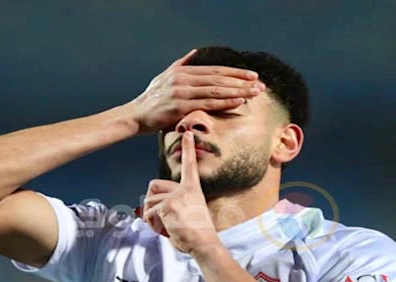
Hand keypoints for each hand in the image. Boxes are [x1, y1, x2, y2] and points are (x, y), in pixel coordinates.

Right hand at [126, 49, 264, 134]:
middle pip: (219, 79)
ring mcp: (182, 92)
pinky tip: (238, 102)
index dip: (235, 72)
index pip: (215, 70)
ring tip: (254, 93)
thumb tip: (194, 51)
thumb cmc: (150, 99)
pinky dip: (225, 102)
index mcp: (183, 72)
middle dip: (242, 82)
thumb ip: (181, 63)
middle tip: (260, 85)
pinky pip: (207, 104)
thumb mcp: (164, 76)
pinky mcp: (180, 107)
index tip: (252, 75)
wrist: (135, 115)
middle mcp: (183, 79)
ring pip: (216, 90)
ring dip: (237, 91)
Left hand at [142, 132, 221, 254]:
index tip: (188, 133)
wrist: (204, 243)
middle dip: (150, 200)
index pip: (189, 165)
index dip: (188, 149)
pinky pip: (148, 214)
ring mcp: (175, 197)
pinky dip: (152, 224)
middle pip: (153, 185)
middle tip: (162, 215)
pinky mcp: (168, 206)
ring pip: (148, 202)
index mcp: (192, 189)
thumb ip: (176, 202)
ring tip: (168, 226)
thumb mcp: (190, 211)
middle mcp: (184, 189)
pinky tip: (166, 229)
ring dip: (152, 217)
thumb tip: (155, 206)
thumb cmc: (197, 232)